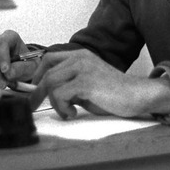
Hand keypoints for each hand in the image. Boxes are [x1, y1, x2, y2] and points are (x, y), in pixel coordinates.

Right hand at [0, 30, 38, 88]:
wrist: (21, 67)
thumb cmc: (26, 63)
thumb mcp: (30, 66)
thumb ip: (21, 69)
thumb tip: (8, 74)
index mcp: (9, 37)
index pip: (1, 43)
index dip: (2, 57)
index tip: (5, 70)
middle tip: (4, 85)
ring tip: (6, 82)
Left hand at [29, 49, 169, 118]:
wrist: (136, 96)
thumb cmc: (114, 94)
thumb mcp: (87, 85)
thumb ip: (70, 84)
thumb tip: (49, 94)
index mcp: (80, 56)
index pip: (49, 59)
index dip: (38, 74)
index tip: (34, 89)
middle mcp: (80, 58)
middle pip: (47, 73)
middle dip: (37, 92)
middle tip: (33, 106)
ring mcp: (83, 68)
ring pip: (51, 83)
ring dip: (53, 102)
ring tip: (66, 112)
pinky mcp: (86, 82)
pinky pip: (59, 94)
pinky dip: (61, 107)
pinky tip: (73, 113)